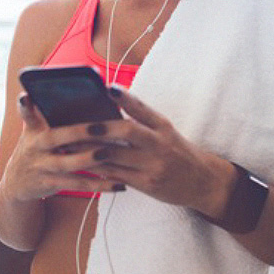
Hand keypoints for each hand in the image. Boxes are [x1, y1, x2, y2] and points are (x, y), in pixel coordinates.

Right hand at [0, 93, 127, 202]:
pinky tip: (117, 184)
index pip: (26, 113)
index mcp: (33, 129)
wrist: (16, 183)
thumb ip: (48, 114)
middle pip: (53, 137)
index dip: (25, 105)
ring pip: (65, 163)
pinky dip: (97, 184)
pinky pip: (76, 184)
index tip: (26, 96)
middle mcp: (34, 146)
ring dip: (87, 159)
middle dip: (77, 132)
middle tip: (100, 126)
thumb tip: (76, 92)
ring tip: (108, 153)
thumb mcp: (34, 130)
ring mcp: (41, 167)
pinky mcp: (49, 184)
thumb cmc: (35, 149)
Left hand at [85, 85, 234, 215]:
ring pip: (115, 156)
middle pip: (127, 131)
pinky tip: (82, 164)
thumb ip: (141, 117)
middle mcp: (159, 144)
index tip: (108, 88)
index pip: (143, 108)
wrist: (203, 182)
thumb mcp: (165, 130)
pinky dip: (98, 169)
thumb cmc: (177, 151)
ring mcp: (153, 165)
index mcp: (163, 126)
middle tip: (79, 125)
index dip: (125, 98)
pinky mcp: (147, 185)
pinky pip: (117, 176)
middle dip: (101, 128)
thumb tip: (110, 97)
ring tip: (69, 146)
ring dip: (89, 151)